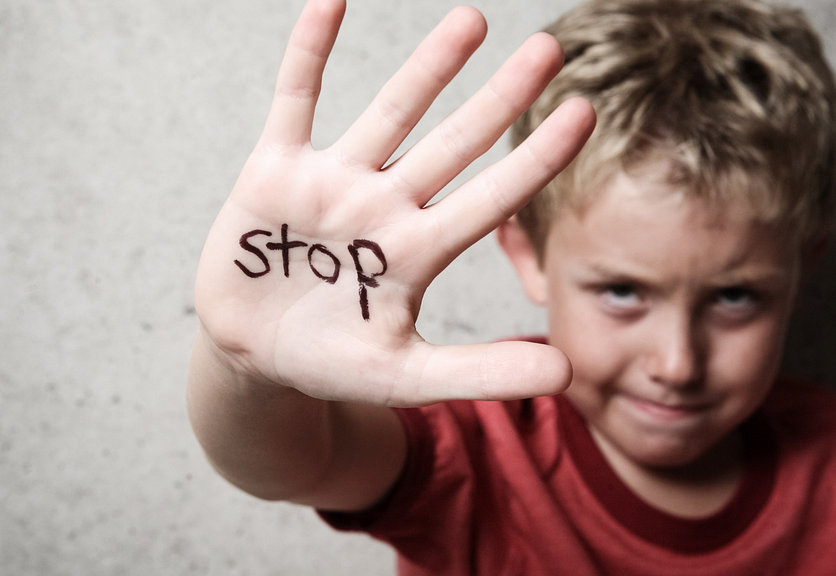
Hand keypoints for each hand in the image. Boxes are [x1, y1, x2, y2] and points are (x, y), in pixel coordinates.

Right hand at [195, 0, 594, 406]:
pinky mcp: (276, 170)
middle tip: (549, 49)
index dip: (535, 157)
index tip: (584, 112)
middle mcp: (384, 206)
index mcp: (418, 252)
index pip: (490, 197)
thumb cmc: (331, 362)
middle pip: (452, 143)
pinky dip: (310, 53)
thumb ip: (478, 373)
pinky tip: (331, 0)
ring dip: (427, 68)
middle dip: (499, 99)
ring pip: (389, 114)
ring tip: (472, 20)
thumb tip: (567, 376)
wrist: (251, 355)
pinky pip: (295, 100)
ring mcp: (332, 184)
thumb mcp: (404, 377)